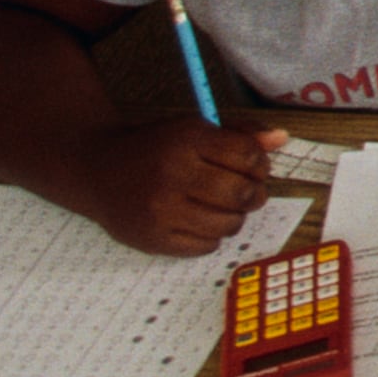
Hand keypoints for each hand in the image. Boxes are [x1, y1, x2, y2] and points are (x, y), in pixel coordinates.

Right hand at [73, 121, 279, 256]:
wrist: (96, 169)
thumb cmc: (154, 148)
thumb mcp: (194, 129)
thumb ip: (239, 135)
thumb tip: (281, 139)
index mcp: (187, 141)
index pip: (248, 157)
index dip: (260, 164)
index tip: (255, 167)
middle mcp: (173, 176)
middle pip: (242, 193)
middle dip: (255, 194)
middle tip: (247, 191)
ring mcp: (160, 211)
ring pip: (228, 224)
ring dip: (235, 217)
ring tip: (222, 206)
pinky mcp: (152, 238)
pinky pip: (204, 247)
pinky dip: (211, 237)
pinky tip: (199, 221)